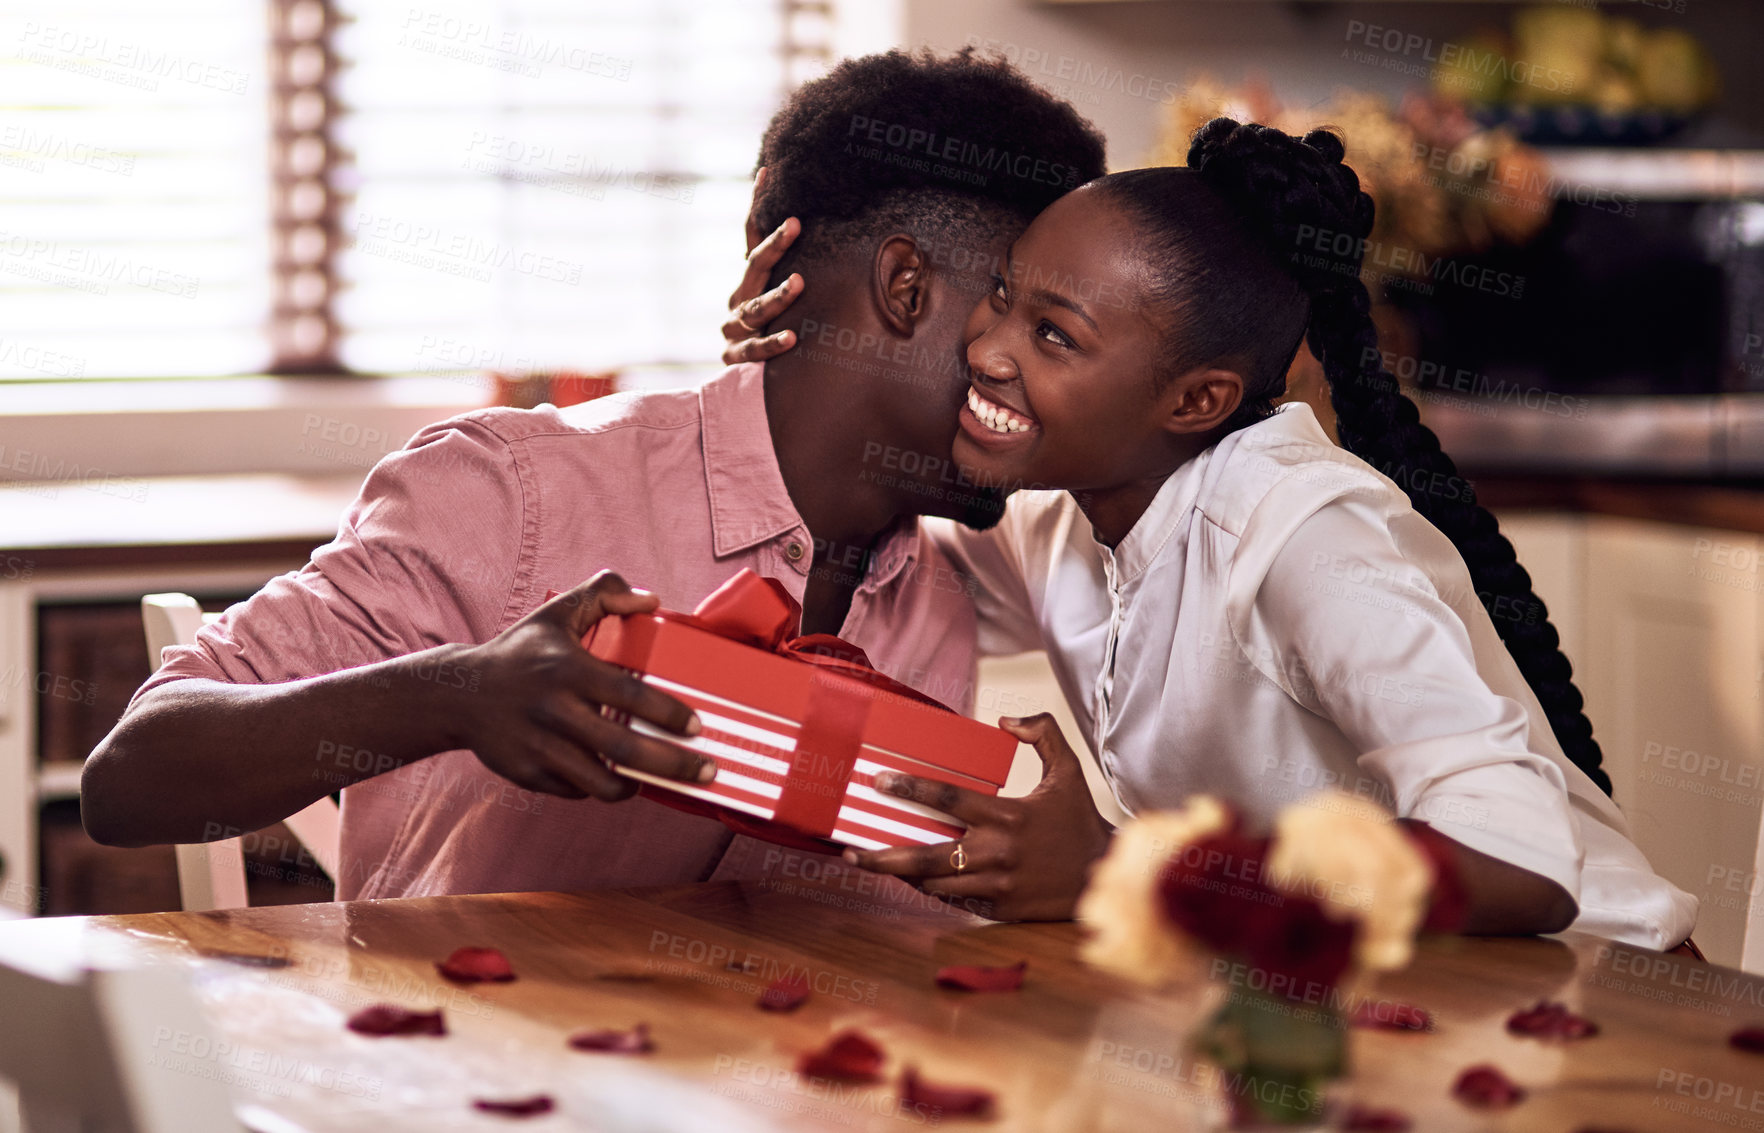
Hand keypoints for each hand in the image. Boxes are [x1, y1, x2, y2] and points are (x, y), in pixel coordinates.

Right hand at [442, 571, 712, 800]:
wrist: (458, 694)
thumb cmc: (520, 652)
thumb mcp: (558, 612)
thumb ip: (605, 592)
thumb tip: (652, 601)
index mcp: (569, 670)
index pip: (632, 696)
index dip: (670, 714)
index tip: (697, 727)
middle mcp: (554, 711)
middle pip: (625, 749)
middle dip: (674, 765)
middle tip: (705, 770)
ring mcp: (539, 746)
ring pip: (602, 783)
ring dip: (637, 785)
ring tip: (658, 778)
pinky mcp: (526, 774)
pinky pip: (575, 790)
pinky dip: (598, 787)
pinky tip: (612, 777)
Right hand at [721, 167, 804, 365]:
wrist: (743, 379)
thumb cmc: (772, 331)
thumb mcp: (782, 295)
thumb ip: (797, 268)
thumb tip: (824, 228)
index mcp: (749, 280)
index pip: (751, 236)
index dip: (757, 205)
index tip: (768, 173)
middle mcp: (738, 298)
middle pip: (754, 267)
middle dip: (774, 245)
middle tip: (794, 224)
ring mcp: (734, 328)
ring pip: (755, 309)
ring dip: (777, 296)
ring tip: (798, 283)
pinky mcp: (735, 357)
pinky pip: (755, 349)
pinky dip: (772, 343)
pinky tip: (792, 337)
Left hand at [843, 714, 1112, 920]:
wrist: (1103, 874)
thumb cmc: (1080, 821)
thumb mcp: (1069, 770)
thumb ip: (1043, 734)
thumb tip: (1006, 719)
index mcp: (1008, 816)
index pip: (948, 799)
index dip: (910, 789)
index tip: (879, 782)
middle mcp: (998, 853)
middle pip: (927, 856)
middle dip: (885, 856)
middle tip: (852, 851)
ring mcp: (997, 885)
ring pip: (936, 884)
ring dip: (903, 875)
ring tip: (874, 863)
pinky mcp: (1001, 908)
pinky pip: (955, 902)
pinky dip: (931, 892)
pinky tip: (912, 881)